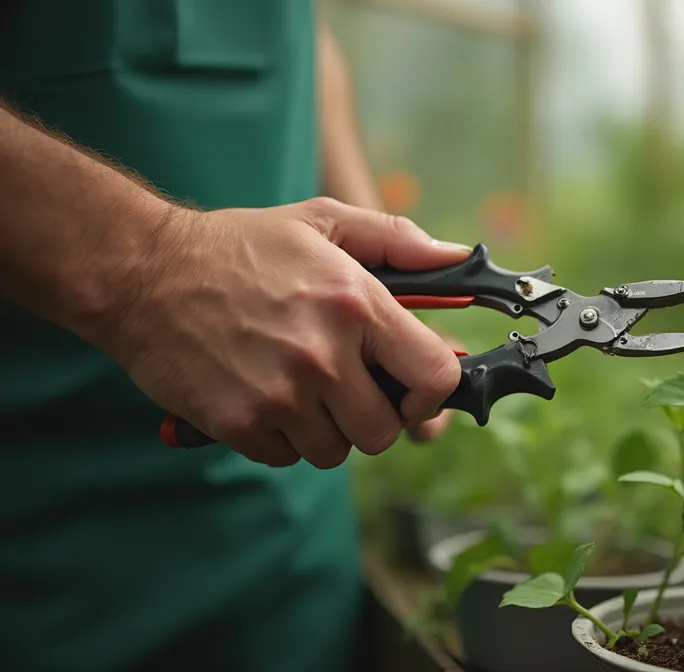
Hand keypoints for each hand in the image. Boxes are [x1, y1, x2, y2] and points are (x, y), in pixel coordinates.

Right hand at [101, 197, 471, 468]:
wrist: (144, 272)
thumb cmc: (241, 246)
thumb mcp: (323, 222)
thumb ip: (397, 240)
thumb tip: (458, 258)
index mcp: (356, 304)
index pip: (435, 376)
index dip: (434, 392)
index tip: (415, 389)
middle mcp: (323, 355)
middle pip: (384, 431)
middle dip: (371, 415)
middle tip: (347, 389)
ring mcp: (280, 394)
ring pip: (335, 451)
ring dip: (325, 429)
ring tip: (300, 387)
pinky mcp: (239, 423)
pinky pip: (286, 457)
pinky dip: (281, 438)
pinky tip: (264, 395)